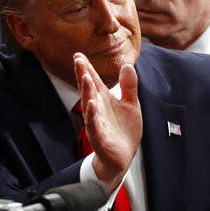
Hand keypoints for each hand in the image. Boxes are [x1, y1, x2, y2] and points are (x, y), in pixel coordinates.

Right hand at [75, 53, 141, 191]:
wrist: (123, 156)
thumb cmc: (124, 130)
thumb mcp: (131, 105)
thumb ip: (129, 86)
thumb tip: (127, 65)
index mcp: (104, 100)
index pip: (94, 81)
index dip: (87, 69)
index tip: (79, 54)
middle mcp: (97, 109)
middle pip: (88, 90)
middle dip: (83, 75)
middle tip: (78, 60)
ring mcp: (97, 123)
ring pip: (89, 106)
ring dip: (87, 92)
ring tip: (86, 78)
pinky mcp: (99, 137)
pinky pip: (94, 125)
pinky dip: (92, 115)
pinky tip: (91, 105)